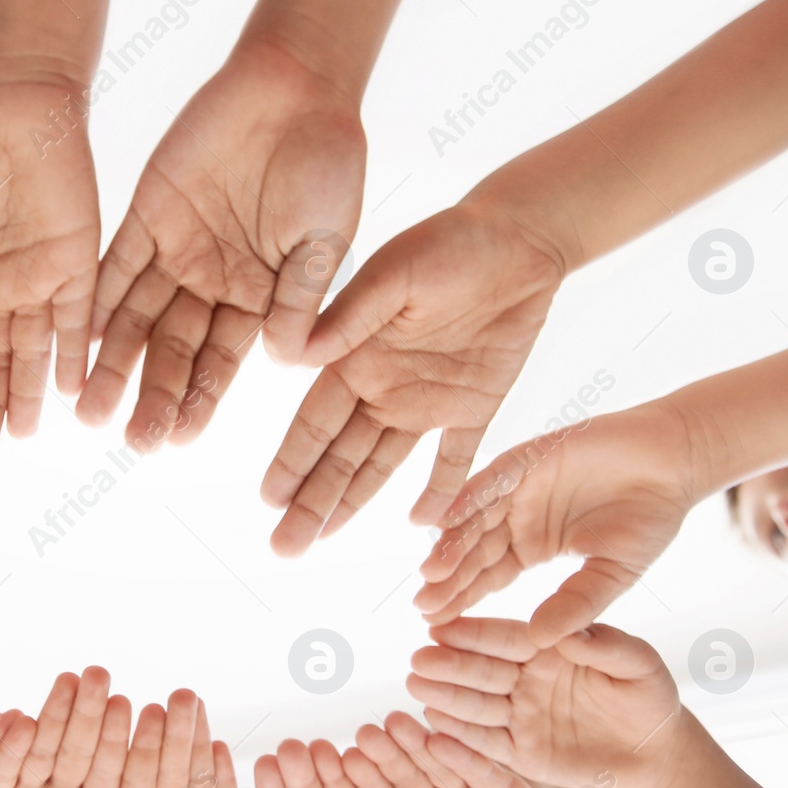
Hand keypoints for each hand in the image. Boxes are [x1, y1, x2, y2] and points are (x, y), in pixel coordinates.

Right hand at [0, 667, 129, 787]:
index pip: (110, 775)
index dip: (118, 742)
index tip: (131, 708)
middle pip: (78, 750)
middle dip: (88, 712)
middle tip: (100, 673)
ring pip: (44, 749)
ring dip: (54, 713)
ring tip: (67, 677)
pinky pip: (2, 769)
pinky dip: (8, 747)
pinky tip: (14, 718)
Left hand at [77, 41, 364, 446]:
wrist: (296, 86)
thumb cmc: (326, 163)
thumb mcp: (323, 242)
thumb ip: (300, 301)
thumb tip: (290, 363)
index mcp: (260, 298)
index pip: (222, 362)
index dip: (200, 400)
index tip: (176, 439)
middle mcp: (213, 283)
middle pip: (175, 351)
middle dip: (152, 395)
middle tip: (129, 439)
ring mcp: (178, 250)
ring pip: (137, 318)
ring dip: (114, 363)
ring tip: (90, 408)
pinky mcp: (148, 213)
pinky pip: (116, 265)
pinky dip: (96, 301)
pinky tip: (78, 339)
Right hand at [262, 202, 566, 555]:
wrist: (520, 239)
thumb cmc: (451, 243)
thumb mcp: (396, 274)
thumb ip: (352, 315)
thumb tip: (298, 356)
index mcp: (354, 356)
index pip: (314, 420)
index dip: (291, 462)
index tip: (268, 500)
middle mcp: (381, 386)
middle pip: (338, 456)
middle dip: (310, 502)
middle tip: (283, 548)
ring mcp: (426, 401)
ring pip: (380, 465)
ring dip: (351, 504)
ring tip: (321, 542)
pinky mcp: (475, 406)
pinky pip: (454, 460)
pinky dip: (442, 493)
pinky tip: (420, 525)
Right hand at [405, 616, 682, 787]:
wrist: (656, 753)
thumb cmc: (649, 697)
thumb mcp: (639, 665)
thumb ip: (606, 645)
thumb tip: (567, 631)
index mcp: (547, 648)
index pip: (505, 638)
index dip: (474, 633)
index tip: (442, 625)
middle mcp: (525, 678)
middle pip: (482, 670)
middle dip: (449, 665)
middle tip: (418, 658)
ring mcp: (519, 715)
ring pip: (476, 705)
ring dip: (445, 696)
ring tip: (415, 687)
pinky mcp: (519, 752)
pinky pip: (486, 743)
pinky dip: (460, 735)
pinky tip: (434, 723)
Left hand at [415, 402, 705, 645]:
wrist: (675, 461)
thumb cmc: (649, 517)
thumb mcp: (612, 572)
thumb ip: (575, 603)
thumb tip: (539, 641)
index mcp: (531, 546)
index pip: (487, 578)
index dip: (463, 600)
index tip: (439, 627)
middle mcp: (515, 517)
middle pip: (472, 552)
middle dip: (448, 579)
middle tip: (424, 607)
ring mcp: (517, 486)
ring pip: (474, 518)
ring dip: (452, 545)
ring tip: (430, 574)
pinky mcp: (525, 458)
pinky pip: (490, 480)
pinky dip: (467, 498)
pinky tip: (442, 519)